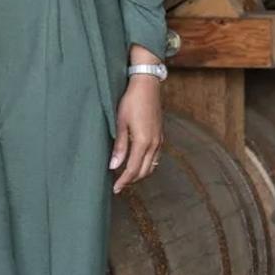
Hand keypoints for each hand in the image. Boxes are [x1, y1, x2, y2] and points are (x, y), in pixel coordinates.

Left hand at [110, 76, 162, 194]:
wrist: (147, 85)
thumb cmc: (131, 101)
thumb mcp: (120, 123)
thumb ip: (119, 146)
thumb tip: (114, 166)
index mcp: (143, 142)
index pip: (133, 170)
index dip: (123, 181)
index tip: (115, 189)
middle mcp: (154, 144)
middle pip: (144, 171)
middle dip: (131, 180)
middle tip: (118, 185)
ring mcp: (159, 140)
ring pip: (151, 166)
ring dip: (139, 174)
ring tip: (126, 176)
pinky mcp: (160, 136)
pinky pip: (155, 157)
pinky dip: (146, 165)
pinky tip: (136, 162)